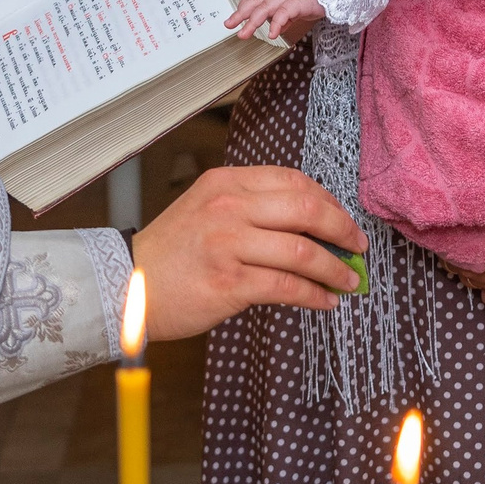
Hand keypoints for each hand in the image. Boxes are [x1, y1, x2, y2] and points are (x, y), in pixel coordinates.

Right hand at [135, 166, 366, 341]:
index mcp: (226, 183)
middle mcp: (228, 207)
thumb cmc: (172, 254)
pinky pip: (287, 286)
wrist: (127, 287)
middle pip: (306, 209)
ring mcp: (228, 244)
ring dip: (334, 269)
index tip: (344, 222)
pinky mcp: (229, 282)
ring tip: (348, 281)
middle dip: (342, 230)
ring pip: (302, 251)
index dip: (329, 202)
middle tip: (358, 248)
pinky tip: (325, 301)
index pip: (294, 182)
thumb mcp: (208, 210)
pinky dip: (315, 295)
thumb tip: (312, 225)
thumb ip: (252, 208)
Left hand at [226, 0, 320, 40]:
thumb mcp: (298, 7)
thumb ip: (286, 16)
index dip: (244, 2)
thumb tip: (277, 27)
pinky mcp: (300, 2)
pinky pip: (284, 12)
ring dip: (252, 21)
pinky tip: (272, 34)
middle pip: (255, 0)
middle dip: (240, 13)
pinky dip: (276, 23)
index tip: (236, 15)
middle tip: (229, 25)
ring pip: (265, 6)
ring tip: (244, 34)